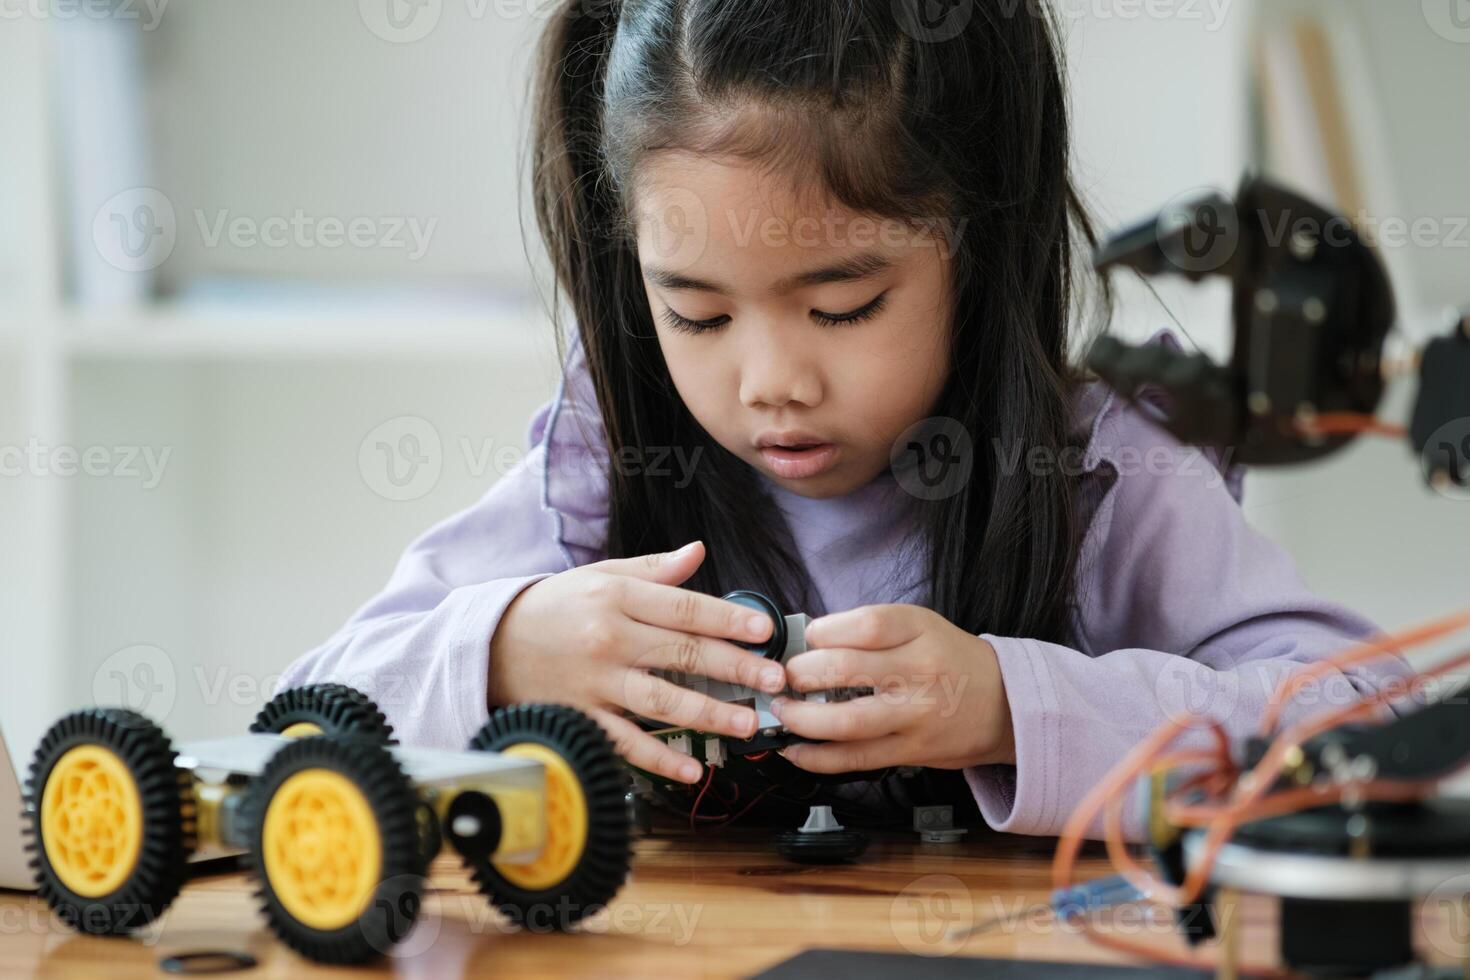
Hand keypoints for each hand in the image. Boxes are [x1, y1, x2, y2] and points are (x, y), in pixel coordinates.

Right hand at [487, 541, 780, 784]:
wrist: (491, 643)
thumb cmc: (554, 606)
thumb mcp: (600, 576)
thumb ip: (653, 570)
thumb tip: (698, 552)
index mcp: (616, 597)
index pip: (683, 608)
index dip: (727, 618)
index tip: (764, 630)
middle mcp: (608, 639)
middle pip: (681, 653)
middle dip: (734, 668)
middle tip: (773, 680)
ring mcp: (594, 682)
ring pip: (660, 701)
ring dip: (708, 714)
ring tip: (746, 724)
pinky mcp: (581, 716)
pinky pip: (625, 741)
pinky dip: (659, 757)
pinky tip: (691, 768)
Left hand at [774, 604, 1014, 773]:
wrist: (1006, 704)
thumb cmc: (951, 659)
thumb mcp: (921, 627)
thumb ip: (871, 631)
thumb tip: (808, 642)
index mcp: (920, 631)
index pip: (865, 624)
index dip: (824, 630)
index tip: (807, 637)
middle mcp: (919, 671)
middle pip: (847, 669)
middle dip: (802, 673)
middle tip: (784, 675)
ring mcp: (915, 715)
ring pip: (846, 721)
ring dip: (801, 719)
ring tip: (782, 711)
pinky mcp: (911, 751)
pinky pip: (856, 758)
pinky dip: (817, 757)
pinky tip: (794, 750)